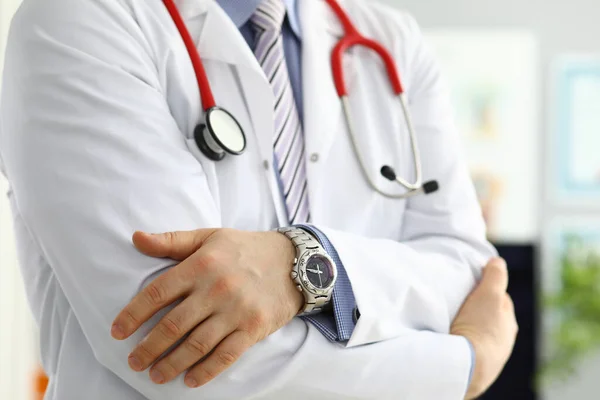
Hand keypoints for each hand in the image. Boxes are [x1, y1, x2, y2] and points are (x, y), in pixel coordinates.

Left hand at [111, 228, 302, 387]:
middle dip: (148, 348)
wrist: (294, 261)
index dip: (133, 315)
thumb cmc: (245, 248)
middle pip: (173, 325)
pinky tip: (190, 380)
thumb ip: (172, 240)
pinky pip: (226, 355)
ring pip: (196, 345)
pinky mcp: (254, 328)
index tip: (117, 332)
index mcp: (201, 264)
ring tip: (155, 375)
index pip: (157, 293)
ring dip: (172, 364)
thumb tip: (136, 238)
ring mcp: (236, 310)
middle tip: (133, 362)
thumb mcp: (210, 236)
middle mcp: (217, 288)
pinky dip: (206, 371)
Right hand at [451, 257, 517, 398]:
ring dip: (467, 327)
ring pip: (477, 335)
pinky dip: (459, 343)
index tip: (471, 284)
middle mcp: (503, 343)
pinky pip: (465, 350)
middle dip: (477, 309)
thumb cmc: (479, 327)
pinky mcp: (472, 371)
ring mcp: (489, 359)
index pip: (500, 299)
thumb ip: (495, 275)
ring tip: (450, 322)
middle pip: (489, 318)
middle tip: (459, 303)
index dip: (487, 288)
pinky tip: (448, 340)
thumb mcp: (490, 293)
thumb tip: (497, 261)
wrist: (467, 366)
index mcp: (509, 324)